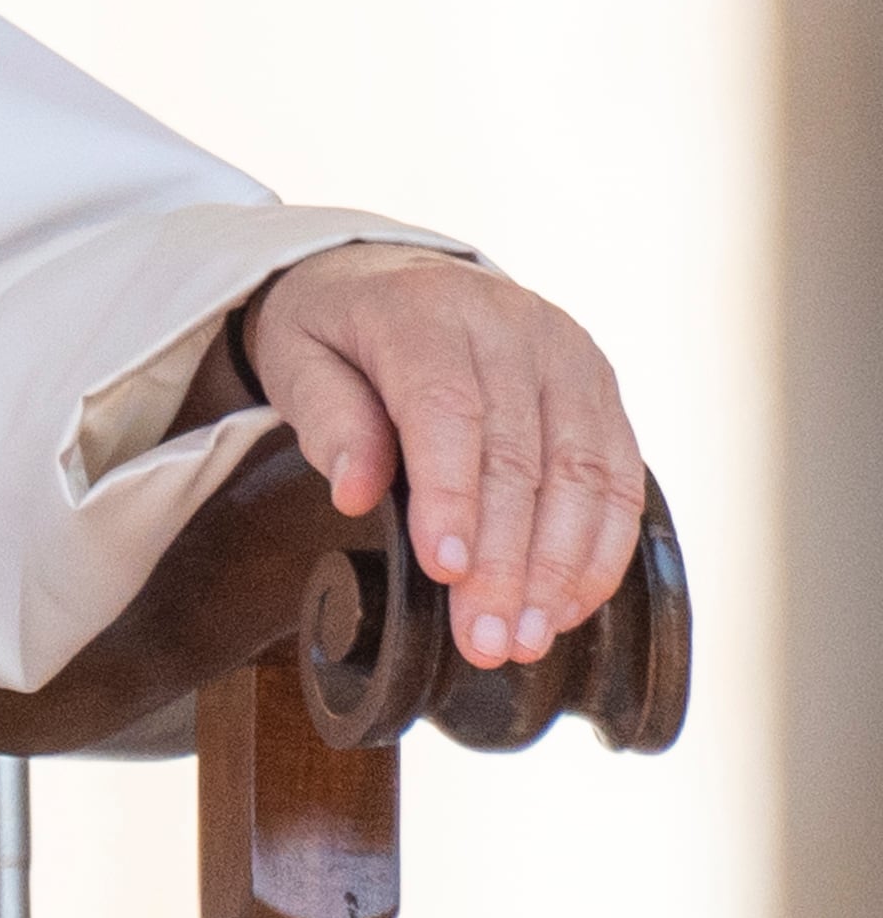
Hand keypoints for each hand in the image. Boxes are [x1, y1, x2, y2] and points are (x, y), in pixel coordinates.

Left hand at [243, 242, 643, 669]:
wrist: (391, 276)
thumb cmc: (338, 332)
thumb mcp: (299, 359)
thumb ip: (327, 420)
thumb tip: (355, 494)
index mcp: (423, 309)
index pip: (447, 408)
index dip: (451, 495)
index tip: (444, 572)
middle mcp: (508, 323)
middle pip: (521, 454)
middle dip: (507, 559)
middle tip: (485, 641)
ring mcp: (566, 353)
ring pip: (584, 472)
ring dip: (562, 568)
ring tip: (526, 638)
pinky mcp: (600, 386)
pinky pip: (619, 475)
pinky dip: (601, 548)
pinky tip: (570, 604)